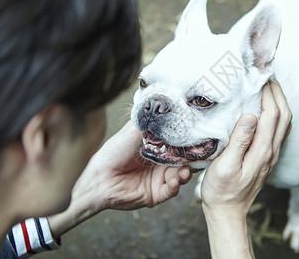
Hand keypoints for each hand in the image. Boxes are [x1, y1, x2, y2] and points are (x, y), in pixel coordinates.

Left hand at [75, 120, 191, 210]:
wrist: (99, 178)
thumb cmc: (113, 152)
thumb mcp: (133, 131)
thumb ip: (150, 122)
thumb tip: (165, 104)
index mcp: (158, 147)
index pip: (179, 144)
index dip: (189, 142)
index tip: (198, 138)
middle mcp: (161, 163)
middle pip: (185, 160)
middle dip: (192, 159)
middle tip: (198, 156)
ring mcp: (160, 179)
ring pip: (182, 176)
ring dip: (186, 173)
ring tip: (184, 170)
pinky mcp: (156, 194)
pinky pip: (171, 190)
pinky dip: (176, 185)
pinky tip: (174, 180)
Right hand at [201, 80, 291, 217]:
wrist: (228, 213)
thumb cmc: (221, 191)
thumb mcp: (225, 166)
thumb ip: (239, 141)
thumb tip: (250, 116)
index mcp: (262, 151)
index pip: (272, 115)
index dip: (269, 93)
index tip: (260, 76)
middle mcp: (271, 152)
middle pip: (284, 116)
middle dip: (278, 93)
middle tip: (266, 76)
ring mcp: (271, 156)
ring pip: (285, 124)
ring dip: (280, 102)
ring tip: (269, 87)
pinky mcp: (267, 158)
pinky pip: (279, 131)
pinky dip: (277, 115)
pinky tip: (267, 110)